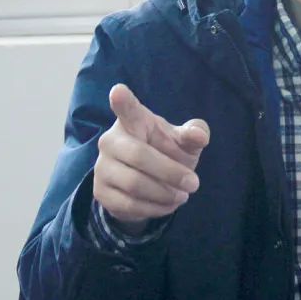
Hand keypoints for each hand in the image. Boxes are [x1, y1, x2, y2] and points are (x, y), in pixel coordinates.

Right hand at [93, 83, 210, 233]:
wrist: (147, 185)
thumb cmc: (166, 152)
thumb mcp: (183, 143)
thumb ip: (194, 135)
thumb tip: (199, 135)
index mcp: (133, 121)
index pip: (127, 109)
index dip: (122, 100)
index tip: (119, 91)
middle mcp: (111, 141)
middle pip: (139, 156)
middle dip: (172, 172)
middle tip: (194, 183)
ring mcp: (102, 167)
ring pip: (135, 184)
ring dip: (165, 193)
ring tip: (183, 195)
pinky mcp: (101, 193)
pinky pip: (129, 205)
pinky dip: (155, 208)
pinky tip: (168, 204)